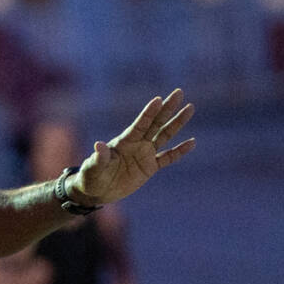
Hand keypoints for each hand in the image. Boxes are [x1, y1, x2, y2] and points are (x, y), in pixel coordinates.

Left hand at [70, 90, 196, 206]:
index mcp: (124, 141)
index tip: (158, 99)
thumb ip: (99, 157)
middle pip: (156, 123)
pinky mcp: (150, 167)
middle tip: (179, 92)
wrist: (96, 191)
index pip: (140, 124)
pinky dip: (180, 151)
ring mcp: (145, 154)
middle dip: (168, 108)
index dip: (149, 112)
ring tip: (190, 108)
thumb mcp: (93, 168)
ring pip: (165, 136)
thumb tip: (98, 145)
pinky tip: (192, 142)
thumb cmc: (91, 176)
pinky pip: (168, 157)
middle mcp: (137, 143)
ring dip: (177, 123)